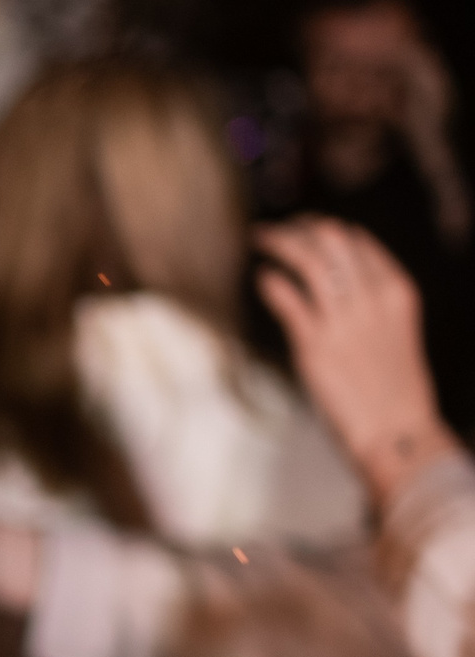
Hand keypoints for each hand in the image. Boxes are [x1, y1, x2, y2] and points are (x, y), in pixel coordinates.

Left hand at [255, 218, 455, 502]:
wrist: (396, 429)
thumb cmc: (392, 384)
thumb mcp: (394, 329)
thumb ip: (370, 299)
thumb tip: (333, 277)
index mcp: (396, 290)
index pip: (358, 241)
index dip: (325, 229)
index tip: (304, 229)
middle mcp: (372, 298)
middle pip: (331, 240)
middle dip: (299, 228)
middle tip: (277, 231)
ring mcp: (344, 320)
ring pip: (308, 260)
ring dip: (279, 242)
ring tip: (261, 238)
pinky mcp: (315, 344)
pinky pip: (287, 297)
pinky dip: (270, 281)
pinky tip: (262, 278)